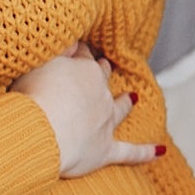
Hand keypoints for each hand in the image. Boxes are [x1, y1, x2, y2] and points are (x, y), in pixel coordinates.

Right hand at [17, 43, 159, 179]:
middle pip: (102, 78)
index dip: (78, 52)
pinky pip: (131, 152)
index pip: (83, 56)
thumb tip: (74, 42)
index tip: (75, 48)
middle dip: (103, 72)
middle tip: (104, 65)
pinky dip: (146, 152)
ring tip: (134, 97)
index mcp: (85, 70)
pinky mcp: (105, 150)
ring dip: (127, 102)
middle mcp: (101, 94)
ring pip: (121, 108)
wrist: (40, 132)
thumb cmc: (34, 95)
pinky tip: (161, 151)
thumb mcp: (40, 62)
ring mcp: (106, 122)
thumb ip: (59, 51)